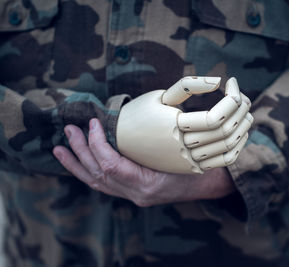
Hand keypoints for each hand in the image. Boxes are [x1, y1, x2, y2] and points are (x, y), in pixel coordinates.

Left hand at [53, 119, 234, 206]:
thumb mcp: (182, 146)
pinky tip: (78, 161)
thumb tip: (155, 99)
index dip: (98, 144)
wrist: (208, 183)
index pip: (112, 167)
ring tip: (60, 148)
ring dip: (77, 164)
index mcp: (149, 185)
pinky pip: (105, 185)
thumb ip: (160, 131)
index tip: (93, 123)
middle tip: (68, 131)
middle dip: (80, 152)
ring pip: (97, 183)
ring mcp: (134, 196)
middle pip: (99, 175)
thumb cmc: (198, 162)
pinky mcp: (132, 193)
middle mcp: (138, 195)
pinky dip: (89, 171)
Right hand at [116, 76, 252, 173]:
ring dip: (243, 125)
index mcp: (173, 128)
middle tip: (242, 92)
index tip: (232, 81)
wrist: (122, 143)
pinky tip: (240, 130)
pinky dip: (237, 145)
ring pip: (228, 147)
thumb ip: (188, 86)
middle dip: (241, 108)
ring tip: (244, 107)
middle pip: (225, 131)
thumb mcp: (161, 95)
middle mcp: (182, 149)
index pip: (216, 118)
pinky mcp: (192, 168)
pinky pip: (224, 161)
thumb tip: (217, 80)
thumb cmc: (140, 113)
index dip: (231, 98)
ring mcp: (188, 162)